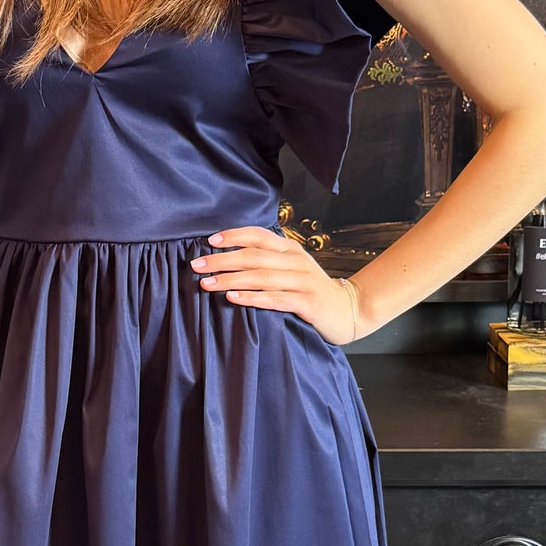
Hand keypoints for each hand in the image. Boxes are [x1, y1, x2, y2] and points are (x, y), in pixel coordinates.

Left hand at [191, 227, 362, 343]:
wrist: (350, 310)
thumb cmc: (312, 290)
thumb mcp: (293, 269)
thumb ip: (269, 261)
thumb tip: (230, 257)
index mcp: (290, 249)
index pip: (258, 235)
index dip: (233, 236)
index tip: (208, 242)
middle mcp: (296, 261)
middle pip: (254, 256)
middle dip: (222, 260)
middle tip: (196, 265)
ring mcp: (303, 281)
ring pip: (261, 277)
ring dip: (230, 279)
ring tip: (206, 284)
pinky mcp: (308, 303)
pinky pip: (275, 299)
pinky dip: (252, 298)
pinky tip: (232, 299)